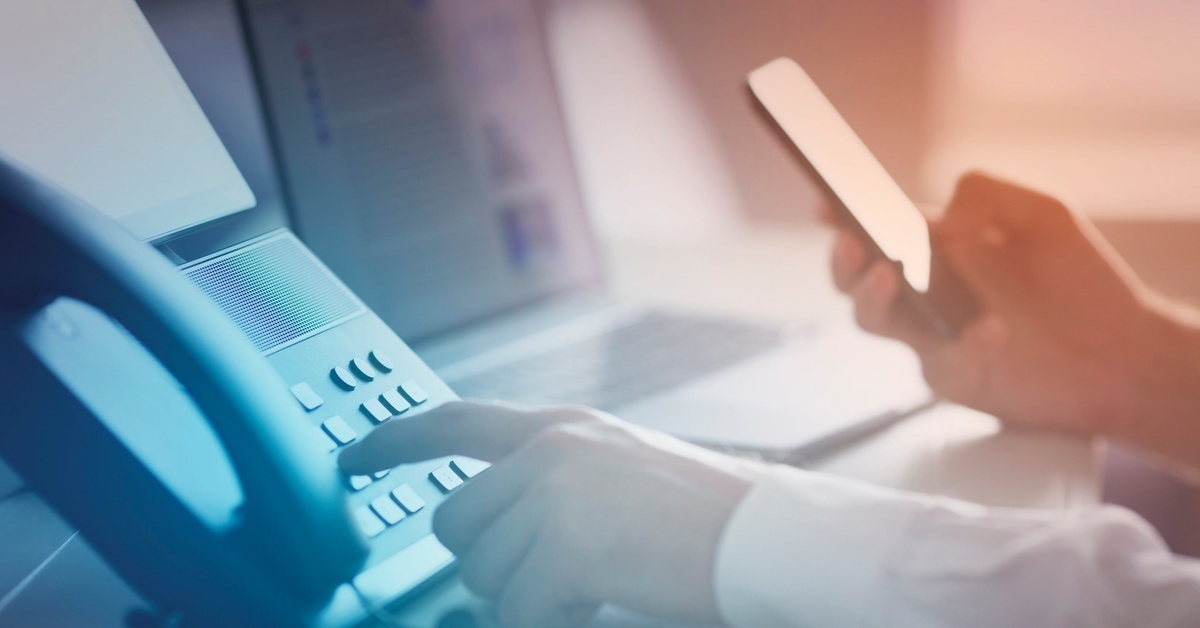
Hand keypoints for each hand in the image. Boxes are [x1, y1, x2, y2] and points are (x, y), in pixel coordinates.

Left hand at [339, 402, 763, 626]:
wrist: (766, 536)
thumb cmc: (705, 513)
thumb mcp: (619, 468)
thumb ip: (552, 481)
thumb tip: (498, 523)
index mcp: (560, 430)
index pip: (454, 423)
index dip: (393, 441)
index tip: (352, 458)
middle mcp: (547, 454)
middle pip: (456, 522)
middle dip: (488, 561)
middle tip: (547, 575)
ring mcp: (554, 498)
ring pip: (484, 574)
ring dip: (528, 595)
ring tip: (593, 582)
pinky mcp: (566, 550)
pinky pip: (518, 611)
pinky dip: (550, 621)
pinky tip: (598, 601)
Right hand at [828, 172, 1176, 435]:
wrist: (1124, 352)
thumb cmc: (1081, 281)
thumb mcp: (1043, 214)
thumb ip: (988, 196)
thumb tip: (937, 219)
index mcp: (935, 248)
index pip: (877, 229)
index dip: (843, 217)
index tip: (827, 201)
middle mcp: (924, 292)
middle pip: (854, 280)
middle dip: (842, 261)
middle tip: (852, 243)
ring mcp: (933, 337)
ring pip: (875, 321)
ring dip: (871, 298)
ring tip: (889, 275)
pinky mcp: (955, 377)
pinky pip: (941, 364)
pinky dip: (966, 345)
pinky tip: (993, 329)